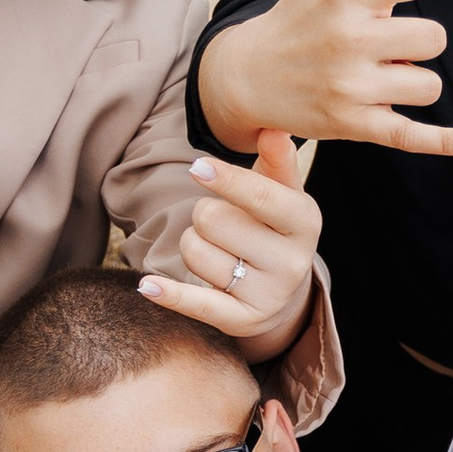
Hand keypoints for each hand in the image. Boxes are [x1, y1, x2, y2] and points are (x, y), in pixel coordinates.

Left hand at [135, 130, 319, 349]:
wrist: (285, 287)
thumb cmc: (274, 224)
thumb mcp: (283, 190)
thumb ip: (276, 160)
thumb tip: (272, 131)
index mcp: (306, 222)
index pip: (261, 197)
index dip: (226, 180)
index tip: (196, 167)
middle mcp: (293, 262)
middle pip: (213, 220)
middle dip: (204, 213)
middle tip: (222, 221)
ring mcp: (269, 295)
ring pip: (196, 253)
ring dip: (193, 244)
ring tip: (217, 247)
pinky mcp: (242, 321)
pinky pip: (196, 303)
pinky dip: (169, 294)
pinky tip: (146, 286)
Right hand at [194, 0, 452, 155]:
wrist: (245, 78)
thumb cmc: (295, 16)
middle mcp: (351, 39)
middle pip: (434, 39)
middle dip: (421, 43)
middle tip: (385, 44)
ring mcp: (352, 86)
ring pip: (428, 85)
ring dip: (414, 82)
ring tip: (376, 76)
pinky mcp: (353, 125)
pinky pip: (414, 136)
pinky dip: (450, 142)